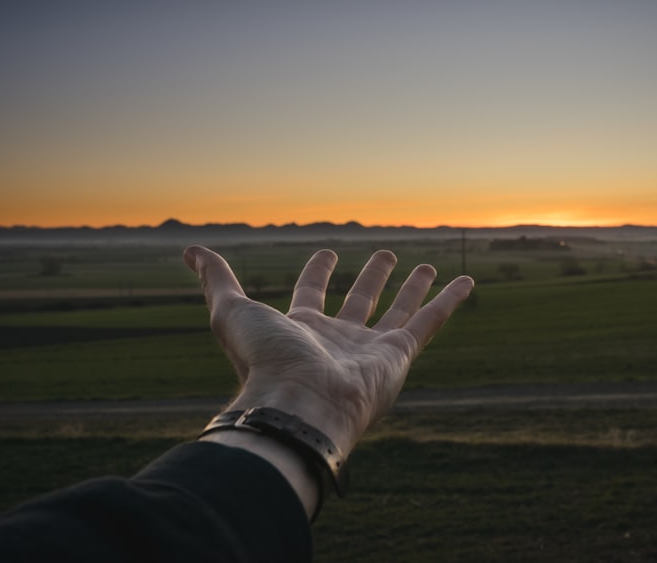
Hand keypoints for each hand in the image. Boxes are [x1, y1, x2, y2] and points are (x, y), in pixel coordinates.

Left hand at [184, 246, 473, 455]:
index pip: (312, 295)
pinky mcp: (400, 357)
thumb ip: (216, 280)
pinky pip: (429, 322)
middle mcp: (338, 341)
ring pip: (398, 311)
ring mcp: (371, 350)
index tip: (327, 253)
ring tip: (427, 265)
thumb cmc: (263, 363)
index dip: (318, 273)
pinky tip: (466, 281)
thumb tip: (190, 251)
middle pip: (360, 302)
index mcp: (301, 330)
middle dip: (372, 279)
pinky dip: (449, 301)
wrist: (299, 404)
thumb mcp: (230, 311)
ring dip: (412, 288)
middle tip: (385, 255)